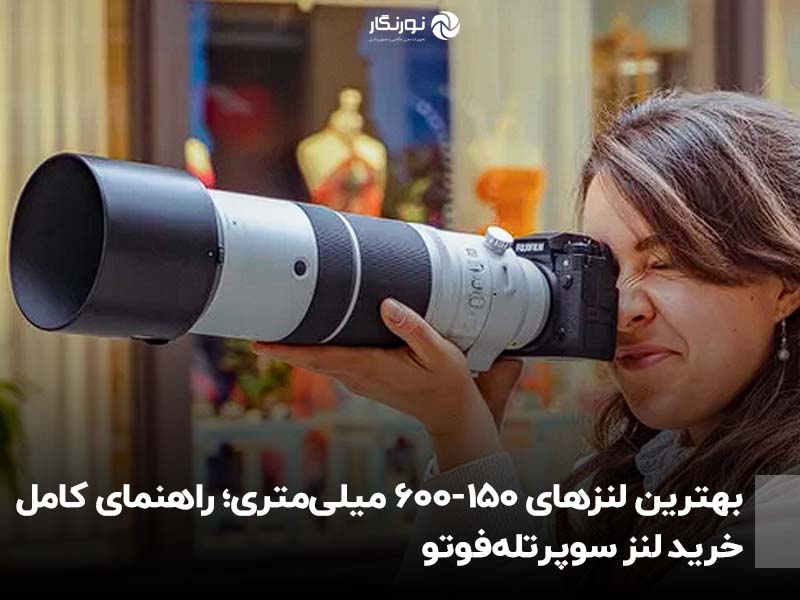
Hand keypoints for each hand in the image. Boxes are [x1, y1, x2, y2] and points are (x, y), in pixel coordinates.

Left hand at [252, 298, 522, 470]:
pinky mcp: (362, 378)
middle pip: (310, 358)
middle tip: (254, 320)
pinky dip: (314, 349)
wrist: (450, 412)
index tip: (259, 343)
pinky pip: (330, 362)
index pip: (320, 357)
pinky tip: (310, 333)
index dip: (288, 350)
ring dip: (295, 346)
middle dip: (282, 344)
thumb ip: (413, 329)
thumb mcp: (439, 352)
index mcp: (370, 366)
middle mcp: (357, 375)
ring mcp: (357, 379)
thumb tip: (386, 305)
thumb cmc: (446, 381)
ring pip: (318, 360)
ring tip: (273, 321)